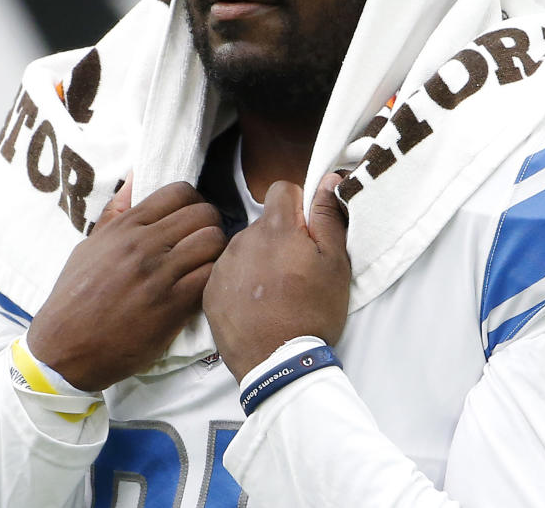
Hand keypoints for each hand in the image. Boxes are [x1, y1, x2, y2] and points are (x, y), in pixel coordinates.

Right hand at [26, 179, 226, 390]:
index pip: (179, 192)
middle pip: (203, 214)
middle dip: (211, 225)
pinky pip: (211, 276)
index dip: (194, 203)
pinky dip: (215, 279)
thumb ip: (116, 212)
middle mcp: (143, 245)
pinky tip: (204, 288)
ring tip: (207, 264)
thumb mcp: (89, 246)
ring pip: (213, 241)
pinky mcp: (171, 305)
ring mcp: (158, 274)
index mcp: (125, 227)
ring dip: (217, 252)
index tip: (191, 220)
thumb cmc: (75, 297)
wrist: (64, 349)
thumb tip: (135, 174)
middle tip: (204, 243)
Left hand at [203, 173, 350, 381]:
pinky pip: (227, 273)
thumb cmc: (313, 313)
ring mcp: (222, 266)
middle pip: (263, 223)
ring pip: (244, 247)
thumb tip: (328, 179)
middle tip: (295, 272)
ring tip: (275, 293)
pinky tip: (255, 305)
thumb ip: (329, 216)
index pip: (282, 190)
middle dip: (279, 238)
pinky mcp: (209, 291)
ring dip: (258, 259)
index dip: (298, 206)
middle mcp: (243, 240)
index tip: (307, 232)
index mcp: (276, 229)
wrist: (278, 365)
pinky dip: (240, 282)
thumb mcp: (335, 263)